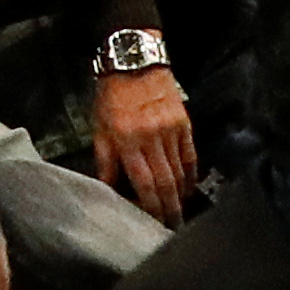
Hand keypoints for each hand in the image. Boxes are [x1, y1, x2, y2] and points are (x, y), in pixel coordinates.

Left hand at [91, 67, 198, 216]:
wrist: (134, 63)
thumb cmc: (112, 96)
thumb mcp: (99, 128)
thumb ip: (105, 160)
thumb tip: (108, 188)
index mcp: (127, 140)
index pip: (143, 182)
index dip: (150, 205)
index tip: (152, 220)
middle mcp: (151, 138)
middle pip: (165, 182)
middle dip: (169, 207)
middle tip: (172, 226)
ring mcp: (171, 131)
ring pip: (180, 171)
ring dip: (181, 195)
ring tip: (180, 211)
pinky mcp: (184, 124)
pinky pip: (190, 155)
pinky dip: (191, 174)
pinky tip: (188, 187)